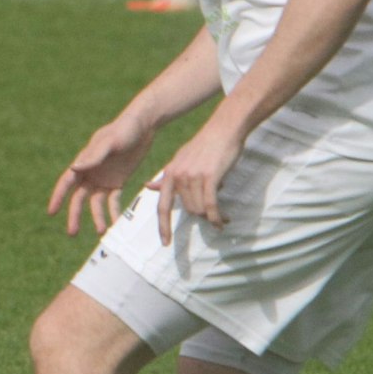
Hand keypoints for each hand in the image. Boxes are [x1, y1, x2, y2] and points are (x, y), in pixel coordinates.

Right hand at [48, 113, 155, 235]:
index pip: (66, 183)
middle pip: (78, 198)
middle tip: (72, 233)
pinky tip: (116, 223)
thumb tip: (73, 169)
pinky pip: (113, 201)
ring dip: (97, 217)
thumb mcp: (109, 142)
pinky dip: (114, 212)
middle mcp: (90, 172)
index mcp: (84, 162)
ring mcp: (103, 178)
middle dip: (74, 215)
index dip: (57, 197)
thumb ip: (93, 156)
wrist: (143, 125)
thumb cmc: (123, 130)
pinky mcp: (117, 181)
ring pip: (96, 203)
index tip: (51, 212)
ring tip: (101, 231)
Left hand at [147, 124, 243, 244]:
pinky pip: (211, 206)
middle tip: (217, 217)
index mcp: (170, 174)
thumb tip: (148, 187)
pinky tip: (223, 221)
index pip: (162, 206)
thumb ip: (166, 177)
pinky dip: (217, 217)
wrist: (223, 130)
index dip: (163, 226)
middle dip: (203, 216)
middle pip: (189, 210)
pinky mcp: (209, 177)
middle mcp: (178, 176)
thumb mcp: (180, 160)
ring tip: (223, 215)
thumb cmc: (204, 147)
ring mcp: (192, 176)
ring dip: (213, 216)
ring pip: (201, 209)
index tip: (165, 243)